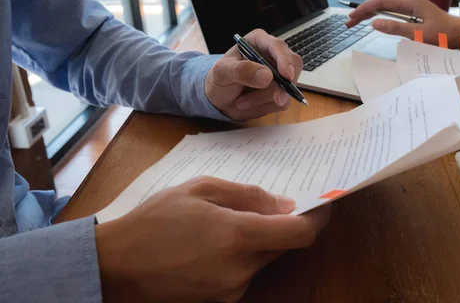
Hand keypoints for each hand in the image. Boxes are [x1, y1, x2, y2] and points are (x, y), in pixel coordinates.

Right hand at [96, 177, 330, 302]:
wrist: (116, 265)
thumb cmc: (155, 219)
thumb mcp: (200, 190)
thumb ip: (247, 195)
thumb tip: (283, 205)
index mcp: (237, 237)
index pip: (299, 234)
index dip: (317, 218)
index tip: (322, 204)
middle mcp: (241, 269)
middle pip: (283, 245)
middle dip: (284, 223)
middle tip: (271, 203)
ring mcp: (231, 289)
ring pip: (264, 257)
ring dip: (260, 237)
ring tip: (230, 219)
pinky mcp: (221, 299)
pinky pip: (246, 271)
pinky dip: (244, 253)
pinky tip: (218, 240)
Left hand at [205, 29, 302, 120]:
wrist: (218, 98)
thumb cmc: (220, 78)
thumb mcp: (222, 72)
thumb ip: (242, 70)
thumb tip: (267, 76)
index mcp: (259, 42)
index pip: (278, 47)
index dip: (284, 60)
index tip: (286, 75)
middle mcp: (273, 56)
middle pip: (293, 66)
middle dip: (283, 84)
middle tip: (276, 98)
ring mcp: (279, 75)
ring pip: (288, 88)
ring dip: (265, 99)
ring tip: (242, 100)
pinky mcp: (280, 92)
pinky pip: (282, 102)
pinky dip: (265, 106)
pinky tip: (249, 103)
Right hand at [345, 0, 459, 46]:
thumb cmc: (444, 35)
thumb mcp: (419, 34)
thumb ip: (395, 28)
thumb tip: (374, 23)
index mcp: (410, 2)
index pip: (380, 2)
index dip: (364, 9)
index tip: (352, 17)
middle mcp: (409, 0)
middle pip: (380, 3)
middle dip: (363, 11)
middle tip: (348, 23)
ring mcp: (411, 5)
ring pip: (385, 7)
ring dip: (369, 13)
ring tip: (355, 22)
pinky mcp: (413, 12)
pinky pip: (392, 11)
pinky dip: (379, 16)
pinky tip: (372, 20)